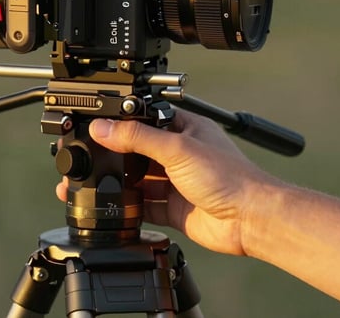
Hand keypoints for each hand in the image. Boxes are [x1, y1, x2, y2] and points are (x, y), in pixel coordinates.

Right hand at [55, 110, 280, 255]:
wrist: (249, 219)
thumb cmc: (229, 177)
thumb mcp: (176, 148)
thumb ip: (137, 137)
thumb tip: (103, 128)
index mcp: (183, 129)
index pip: (145, 120)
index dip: (121, 123)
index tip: (96, 128)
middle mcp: (178, 154)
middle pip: (138, 152)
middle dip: (115, 156)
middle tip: (89, 158)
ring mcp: (175, 182)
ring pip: (138, 180)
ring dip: (119, 183)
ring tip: (93, 183)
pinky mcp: (172, 208)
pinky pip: (143, 206)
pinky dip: (129, 207)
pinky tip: (114, 206)